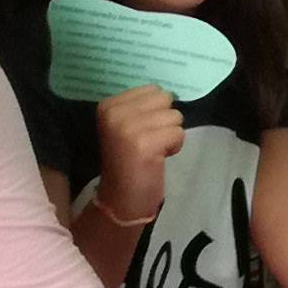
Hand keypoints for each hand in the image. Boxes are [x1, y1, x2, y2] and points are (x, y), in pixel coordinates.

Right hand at [92, 85, 184, 222]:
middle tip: (150, 141)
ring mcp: (128, 127)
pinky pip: (178, 133)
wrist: (121, 198)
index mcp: (108, 105)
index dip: (155, 111)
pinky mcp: (145, 144)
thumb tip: (169, 94)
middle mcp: (115, 113)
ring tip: (153, 150)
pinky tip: (158, 158)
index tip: (142, 131)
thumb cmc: (128, 161)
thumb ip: (141, 107)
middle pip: (164, 99)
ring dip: (170, 135)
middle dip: (165, 120)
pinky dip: (174, 147)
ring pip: (174, 116)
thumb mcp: (125, 126)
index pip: (152, 89)